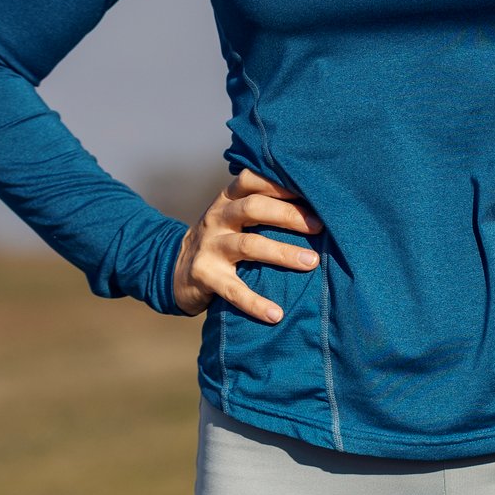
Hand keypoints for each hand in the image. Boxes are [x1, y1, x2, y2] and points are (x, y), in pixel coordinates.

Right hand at [172, 168, 324, 322]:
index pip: (251, 180)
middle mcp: (216, 218)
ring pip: (247, 245)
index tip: (310, 190)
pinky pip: (233, 290)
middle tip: (319, 225)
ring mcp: (209, 246)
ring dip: (282, 253)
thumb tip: (314, 210)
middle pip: (253, 208)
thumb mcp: (231, 217)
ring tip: (311, 262)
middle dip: (288, 215)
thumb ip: (260, 208)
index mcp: (227, 200)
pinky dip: (255, 302)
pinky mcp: (204, 275)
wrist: (174, 270)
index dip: (279, 183)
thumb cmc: (219, 240)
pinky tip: (276, 314)